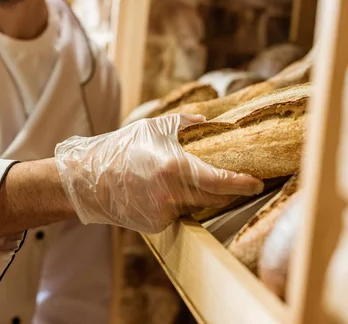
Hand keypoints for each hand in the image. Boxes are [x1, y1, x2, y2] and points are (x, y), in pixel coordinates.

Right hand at [54, 114, 263, 233]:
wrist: (89, 179)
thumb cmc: (121, 149)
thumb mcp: (152, 127)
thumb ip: (184, 122)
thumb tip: (207, 121)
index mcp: (175, 168)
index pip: (220, 182)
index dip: (243, 184)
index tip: (258, 184)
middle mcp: (172, 195)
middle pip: (215, 198)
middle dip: (228, 191)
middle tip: (238, 182)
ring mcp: (164, 213)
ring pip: (196, 207)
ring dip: (200, 195)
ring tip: (189, 180)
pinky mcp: (156, 225)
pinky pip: (178, 215)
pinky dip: (180, 204)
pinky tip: (165, 192)